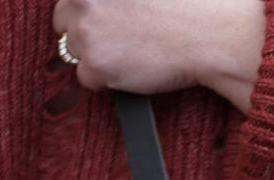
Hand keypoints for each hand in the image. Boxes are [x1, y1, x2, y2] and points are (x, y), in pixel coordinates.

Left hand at [52, 0, 265, 112]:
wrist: (211, 34)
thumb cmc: (188, 3)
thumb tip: (109, 11)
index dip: (86, 8)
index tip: (103, 18)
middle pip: (62, 21)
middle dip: (84, 31)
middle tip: (118, 37)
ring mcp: (86, 32)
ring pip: (74, 51)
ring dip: (96, 55)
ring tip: (131, 52)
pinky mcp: (95, 65)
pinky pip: (87, 78)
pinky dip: (106, 79)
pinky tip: (132, 68)